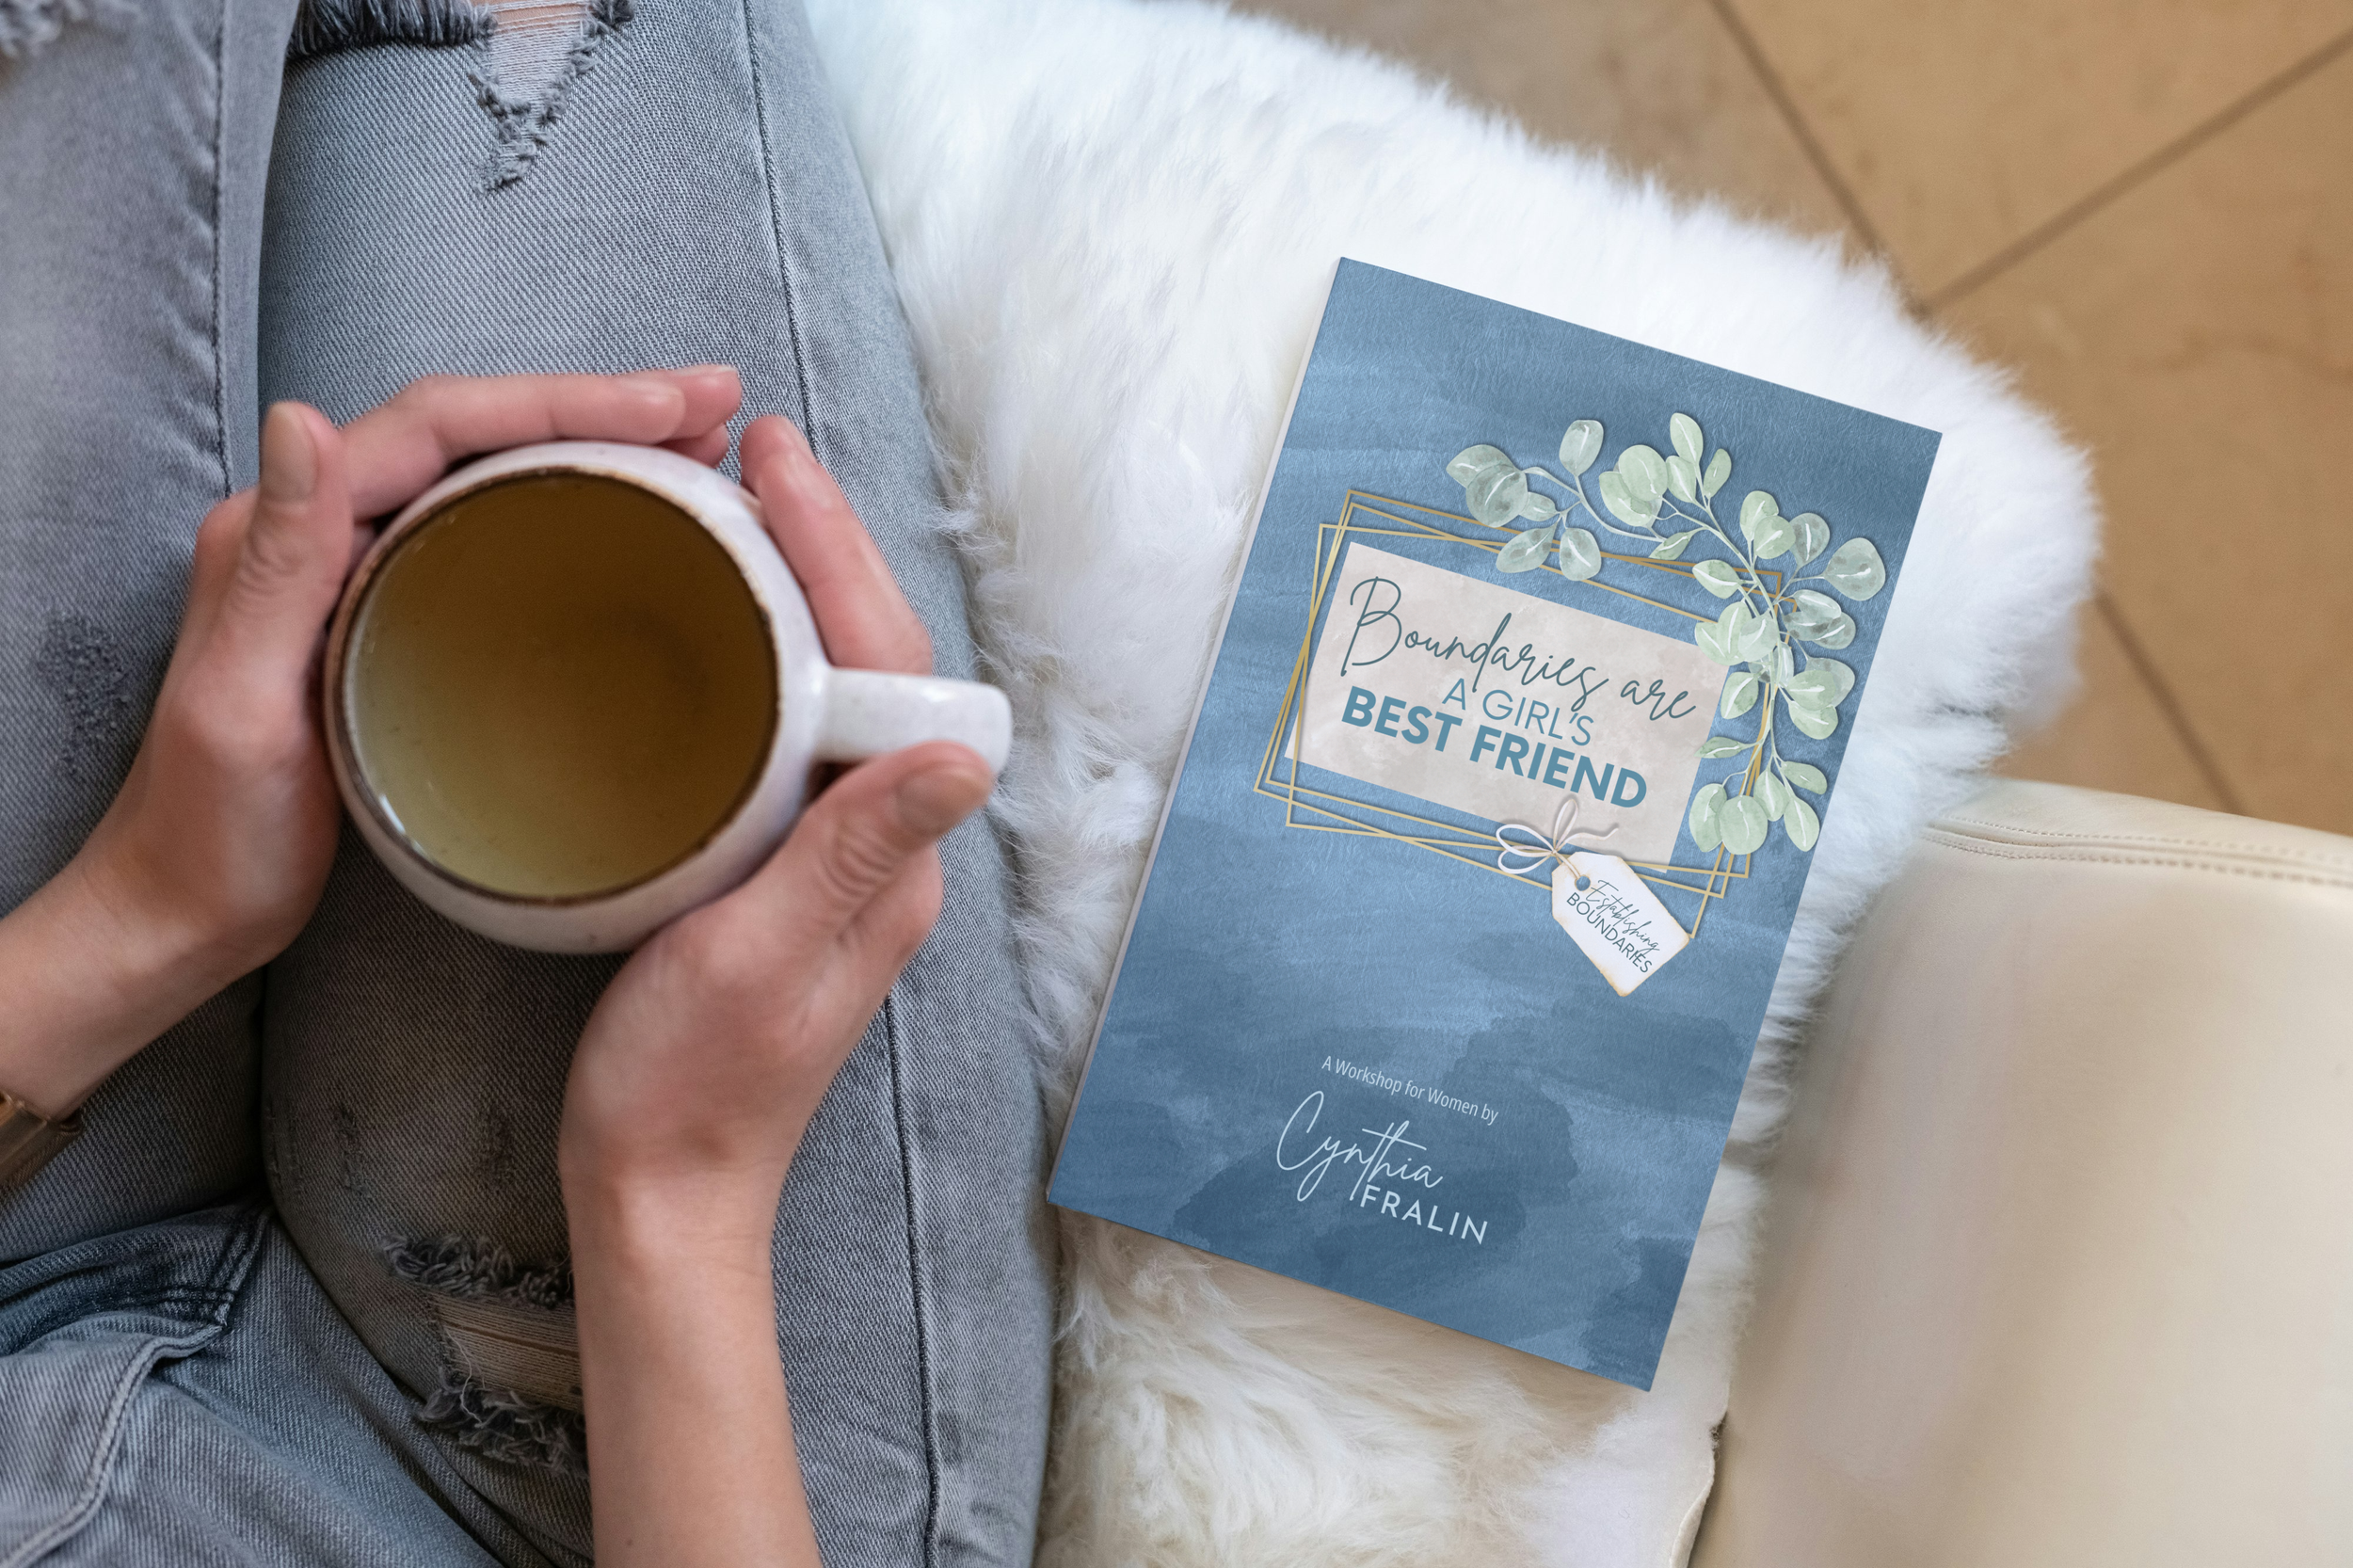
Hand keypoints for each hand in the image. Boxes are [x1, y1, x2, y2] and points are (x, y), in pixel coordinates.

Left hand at [0, 368, 744, 1119]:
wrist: (188, 910)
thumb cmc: (212, 832)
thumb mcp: (240, 701)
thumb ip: (278, 564)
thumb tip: (302, 419)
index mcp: (288, 526)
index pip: (441, 423)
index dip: (562, 400)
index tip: (668, 407)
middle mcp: (323, 525)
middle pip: (481, 431)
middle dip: (604, 407)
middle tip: (717, 406)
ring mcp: (362, 567)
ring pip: (496, 474)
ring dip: (601, 448)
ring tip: (703, 449)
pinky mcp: (396, 614)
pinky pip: (497, 534)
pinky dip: (576, 512)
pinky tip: (638, 529)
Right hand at [558, 414, 994, 1231]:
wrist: (662, 1193)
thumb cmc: (688, 1089)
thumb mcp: (756, 960)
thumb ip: (850, 855)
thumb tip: (962, 751)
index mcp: (889, 858)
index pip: (891, 666)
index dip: (840, 555)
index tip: (777, 465)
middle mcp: (884, 847)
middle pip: (876, 660)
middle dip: (824, 547)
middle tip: (752, 451)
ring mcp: (839, 858)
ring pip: (838, 685)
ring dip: (799, 588)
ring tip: (736, 503)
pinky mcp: (790, 872)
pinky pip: (795, 730)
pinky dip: (764, 655)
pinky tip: (713, 627)